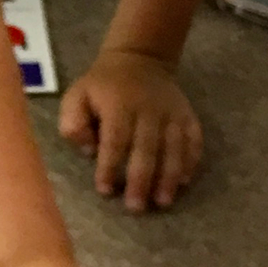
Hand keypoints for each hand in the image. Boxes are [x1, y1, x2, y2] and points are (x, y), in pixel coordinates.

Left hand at [60, 48, 202, 210]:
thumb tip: (89, 150)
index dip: (110, 166)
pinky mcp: (187, 114)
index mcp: (119, 105)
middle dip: (141, 179)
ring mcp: (171, 112)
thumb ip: (74, 123)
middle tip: (136, 207)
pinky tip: (184, 182)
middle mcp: (148, 109)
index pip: (115, 140)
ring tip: (163, 201)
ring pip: (174, 147)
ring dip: (169, 176)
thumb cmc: (102, 86)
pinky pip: (194, 139)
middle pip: (147, 148)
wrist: (138, 59)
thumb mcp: (76, 96)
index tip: (106, 190)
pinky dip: (191, 161)